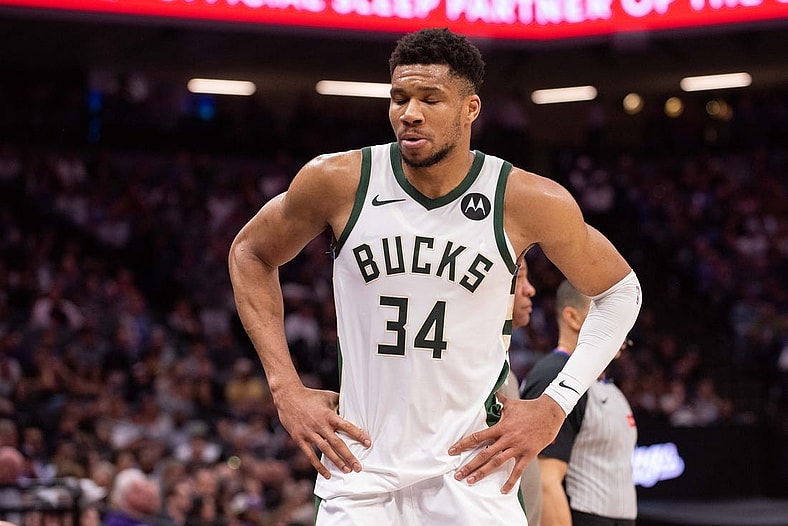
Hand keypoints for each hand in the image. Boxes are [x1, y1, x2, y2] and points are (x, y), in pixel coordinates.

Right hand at [274, 385, 370, 479]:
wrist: (288, 397)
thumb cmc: (311, 395)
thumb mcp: (328, 396)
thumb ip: (340, 403)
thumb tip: (354, 407)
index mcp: (329, 415)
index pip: (347, 426)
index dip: (358, 435)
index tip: (368, 443)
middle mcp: (320, 426)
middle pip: (337, 443)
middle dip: (349, 456)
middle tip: (358, 467)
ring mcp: (309, 433)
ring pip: (326, 451)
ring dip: (337, 462)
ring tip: (347, 470)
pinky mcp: (300, 439)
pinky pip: (310, 455)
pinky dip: (319, 466)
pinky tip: (327, 474)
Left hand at [448, 394, 563, 492]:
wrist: (550, 413)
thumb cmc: (529, 408)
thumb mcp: (511, 404)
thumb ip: (498, 401)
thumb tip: (490, 392)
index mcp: (501, 427)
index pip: (478, 437)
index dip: (464, 444)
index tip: (452, 451)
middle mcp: (507, 438)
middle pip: (484, 454)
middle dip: (469, 465)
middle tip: (457, 474)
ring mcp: (517, 447)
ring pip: (497, 463)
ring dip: (483, 472)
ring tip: (471, 481)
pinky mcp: (528, 454)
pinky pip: (518, 470)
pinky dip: (510, 481)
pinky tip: (503, 490)